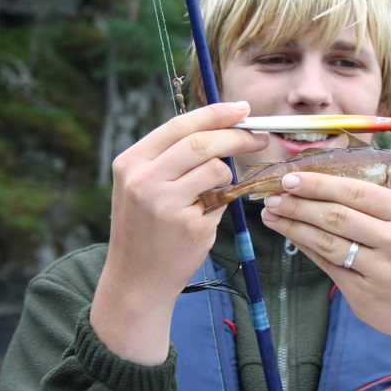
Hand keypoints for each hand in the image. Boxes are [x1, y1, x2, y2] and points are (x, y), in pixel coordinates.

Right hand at [90, 101, 267, 364]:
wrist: (136, 280)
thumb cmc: (147, 228)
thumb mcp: (143, 186)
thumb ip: (172, 158)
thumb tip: (223, 128)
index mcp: (130, 162)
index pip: (179, 124)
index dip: (215, 113)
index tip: (242, 109)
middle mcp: (143, 179)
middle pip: (202, 142)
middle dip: (237, 136)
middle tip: (260, 137)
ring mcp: (164, 203)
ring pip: (216, 169)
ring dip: (227, 176)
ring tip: (215, 191)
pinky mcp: (187, 225)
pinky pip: (220, 200)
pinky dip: (221, 202)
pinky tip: (205, 217)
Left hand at [261, 172, 390, 389]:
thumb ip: (378, 206)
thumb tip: (324, 184)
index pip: (355, 191)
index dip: (318, 183)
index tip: (291, 178)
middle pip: (336, 215)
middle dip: (298, 203)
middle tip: (272, 196)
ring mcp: (380, 272)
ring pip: (327, 241)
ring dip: (294, 226)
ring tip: (273, 215)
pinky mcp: (364, 296)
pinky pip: (328, 266)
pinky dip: (306, 248)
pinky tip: (292, 236)